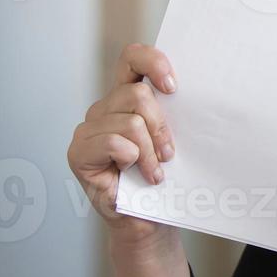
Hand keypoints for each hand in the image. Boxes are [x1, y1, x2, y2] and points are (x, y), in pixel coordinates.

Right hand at [66, 43, 178, 248]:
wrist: (147, 219)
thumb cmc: (161, 178)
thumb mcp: (172, 139)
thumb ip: (172, 114)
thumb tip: (198, 96)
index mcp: (126, 97)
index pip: (132, 58)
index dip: (153, 62)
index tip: (174, 87)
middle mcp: (104, 108)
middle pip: (137, 94)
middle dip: (161, 126)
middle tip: (169, 153)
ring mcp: (89, 129)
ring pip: (130, 122)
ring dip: (150, 151)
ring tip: (155, 171)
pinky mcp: (78, 152)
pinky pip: (114, 143)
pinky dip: (133, 160)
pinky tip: (137, 175)